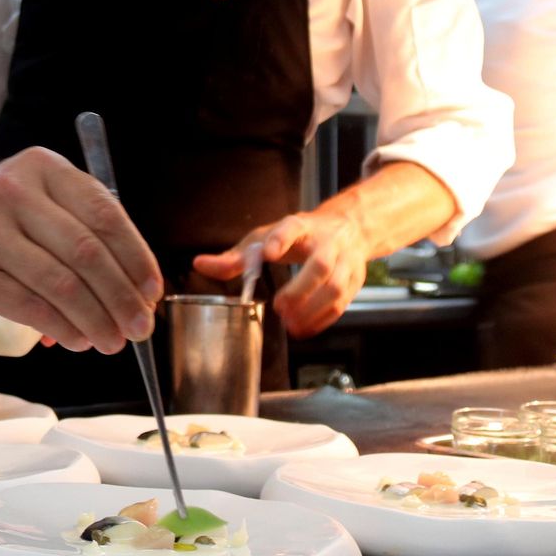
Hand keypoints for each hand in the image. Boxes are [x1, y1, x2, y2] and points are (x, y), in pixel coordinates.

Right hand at [0, 147, 161, 353]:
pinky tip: (78, 340)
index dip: (136, 258)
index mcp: (42, 168)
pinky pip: (32, 307)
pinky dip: (64, 328)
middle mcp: (15, 192)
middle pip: (88, 252)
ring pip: (62, 285)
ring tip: (112, 342)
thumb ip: (81, 229)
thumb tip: (136, 288)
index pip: (105, 214)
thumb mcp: (34, 199)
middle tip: (140, 328)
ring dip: (96, 320)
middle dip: (122, 297)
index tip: (153, 293)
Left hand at [192, 210, 369, 337]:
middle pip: (321, 264)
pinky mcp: (355, 281)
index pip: (292, 228)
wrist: (349, 228)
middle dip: (301, 289)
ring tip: (290, 324)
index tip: (268, 252)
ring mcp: (345, 262)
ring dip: (313, 309)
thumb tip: (200, 264)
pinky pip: (342, 304)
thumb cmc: (300, 234)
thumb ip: (235, 256)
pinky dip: (322, 321)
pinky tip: (303, 329)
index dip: (280, 239)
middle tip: (279, 306)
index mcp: (301, 226)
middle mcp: (327, 242)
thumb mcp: (266, 237)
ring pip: (337, 288)